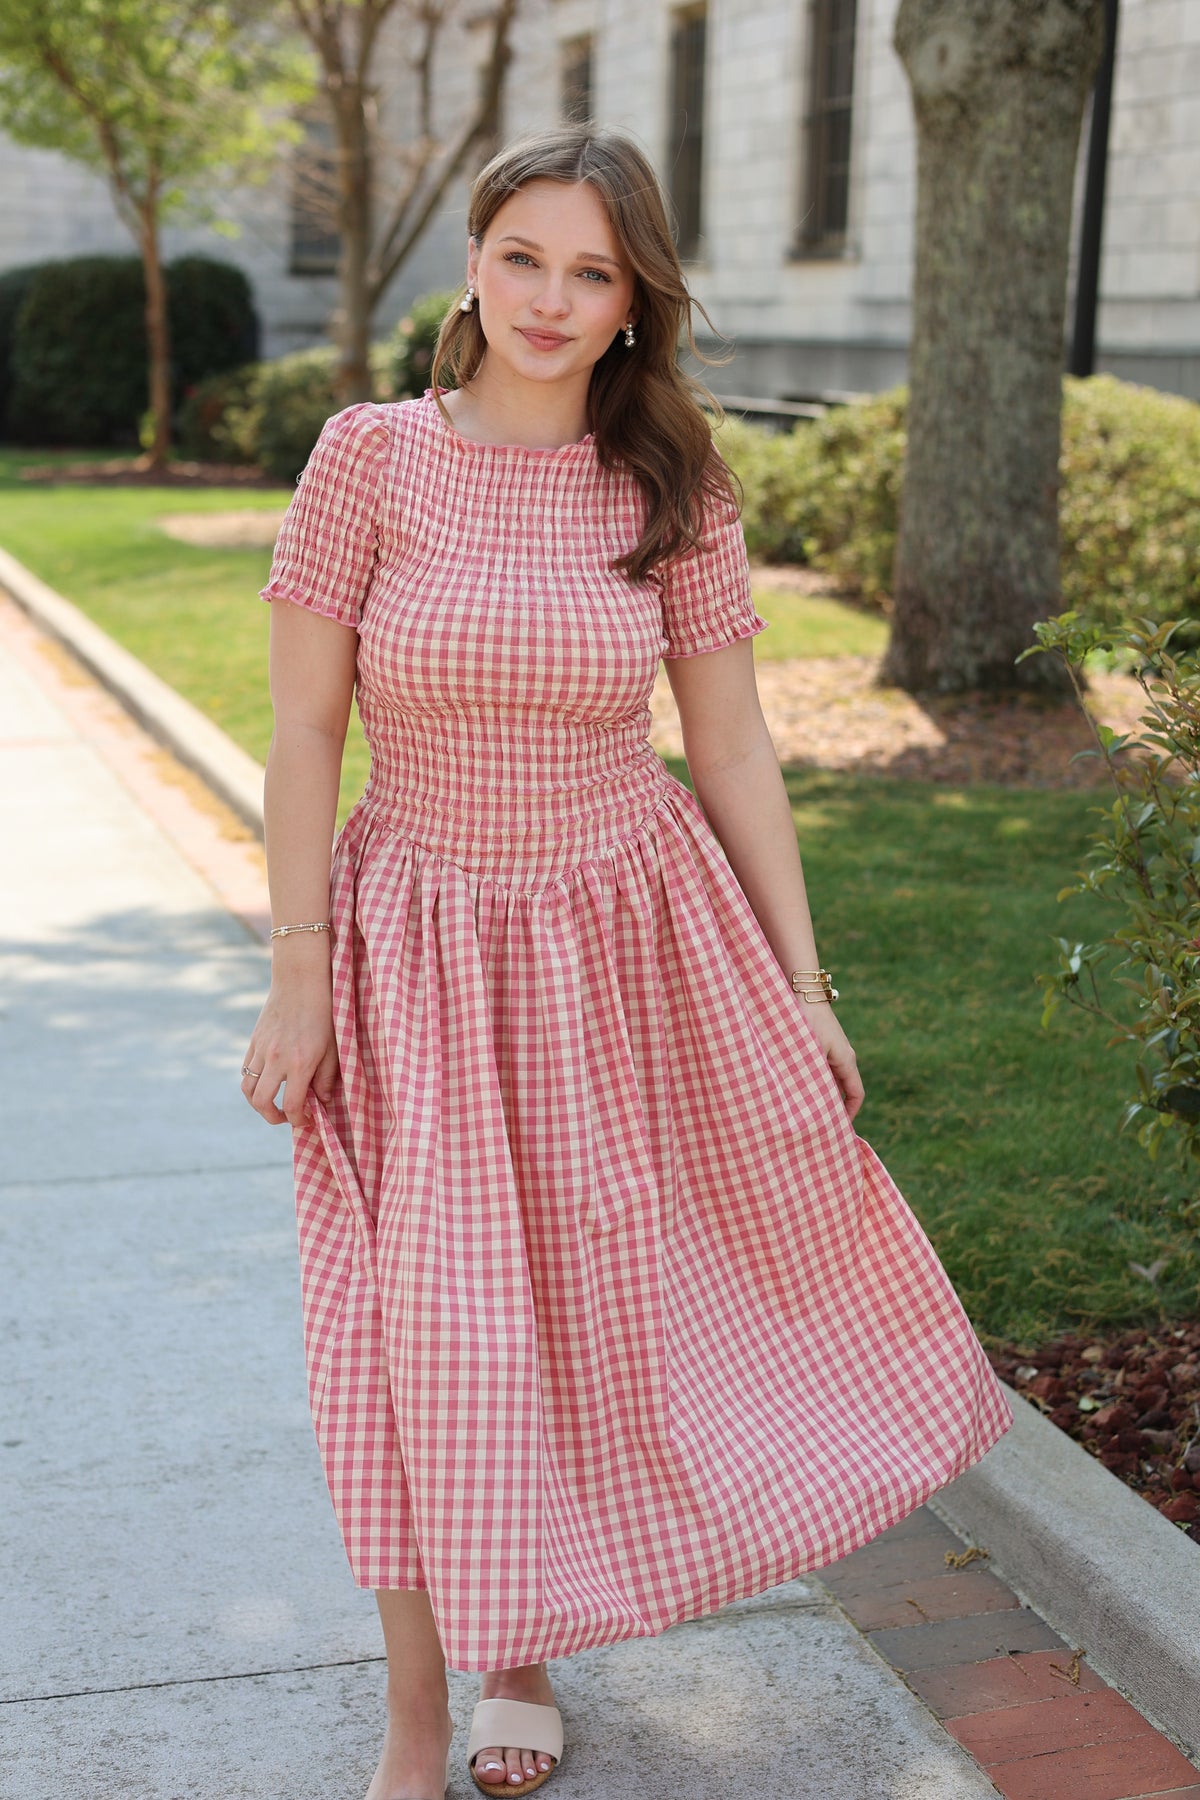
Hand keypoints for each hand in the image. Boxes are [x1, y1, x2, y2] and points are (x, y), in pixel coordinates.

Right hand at [240, 976, 338, 1126]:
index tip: (306, 1120)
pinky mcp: (254, 1041)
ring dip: (257, 1103)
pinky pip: (245, 1070)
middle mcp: (276, 1059)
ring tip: (272, 1104)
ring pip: (247, 1088)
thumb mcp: (333, 1047)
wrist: (300, 982)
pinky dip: (252, 1082)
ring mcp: (261, 1050)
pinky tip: (267, 1082)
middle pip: (261, 1102)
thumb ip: (326, 1078)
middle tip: (286, 1118)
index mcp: (299, 1063)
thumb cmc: (324, 1013)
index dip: (297, 1120)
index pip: (291, 1105)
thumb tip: (320, 1101)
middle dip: (272, 1117)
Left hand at [796, 1001, 864, 1121]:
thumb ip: (811, 1078)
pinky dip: (815, 1081)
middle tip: (820, 1126)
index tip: (838, 1130)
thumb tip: (809, 1105)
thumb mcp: (809, 1054)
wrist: (802, 992)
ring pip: (832, 1079)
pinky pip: (823, 1069)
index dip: (849, 1114)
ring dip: (823, 1094)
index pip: (856, 1093)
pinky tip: (798, 1087)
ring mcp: (833, 1049)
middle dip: (835, 1108)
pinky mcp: (821, 1043)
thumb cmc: (806, 1021)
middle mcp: (843, 1056)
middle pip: (845, 1089)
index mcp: (846, 1060)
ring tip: (807, 1111)